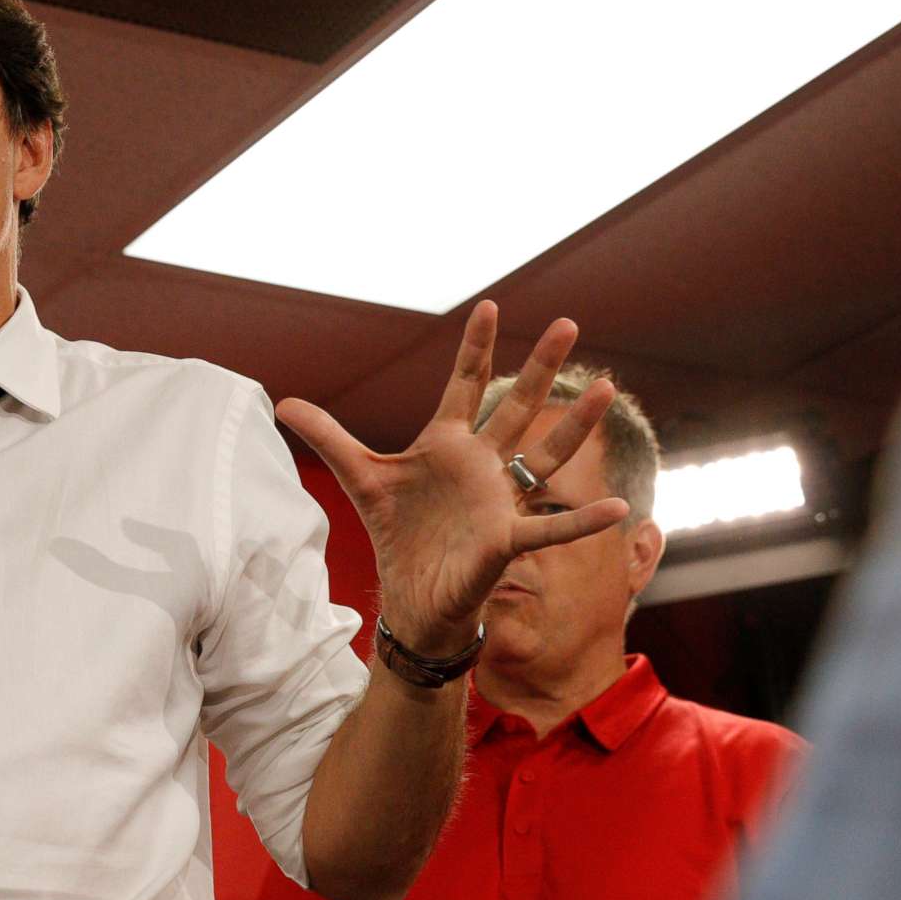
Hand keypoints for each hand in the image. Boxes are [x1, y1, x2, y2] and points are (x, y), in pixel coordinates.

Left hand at [278, 302, 625, 654]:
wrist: (411, 595)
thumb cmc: (397, 534)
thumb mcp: (359, 478)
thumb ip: (329, 438)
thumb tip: (282, 402)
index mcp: (447, 444)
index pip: (463, 385)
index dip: (475, 348)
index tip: (488, 304)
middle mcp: (482, 465)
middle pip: (516, 407)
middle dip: (540, 366)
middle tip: (568, 322)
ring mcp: (498, 500)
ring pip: (545, 456)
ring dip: (576, 425)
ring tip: (609, 389)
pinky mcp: (505, 540)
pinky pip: (551, 528)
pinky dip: (583, 520)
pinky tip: (618, 508)